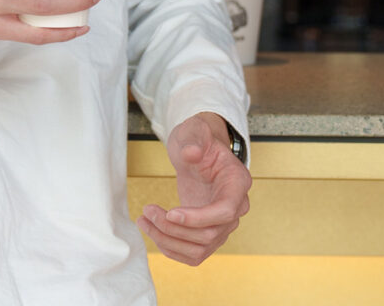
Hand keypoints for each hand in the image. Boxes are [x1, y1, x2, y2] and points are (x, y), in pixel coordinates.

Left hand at [137, 112, 251, 265]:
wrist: (198, 152)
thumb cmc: (198, 140)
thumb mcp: (195, 130)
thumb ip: (195, 139)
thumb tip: (191, 154)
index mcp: (238, 182)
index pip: (226, 211)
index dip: (198, 218)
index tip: (171, 213)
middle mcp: (236, 207)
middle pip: (210, 233)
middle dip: (174, 228)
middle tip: (148, 211)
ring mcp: (224, 224)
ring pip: (200, 248)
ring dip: (168, 240)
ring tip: (145, 220)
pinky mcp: (209, 233)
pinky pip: (194, 253)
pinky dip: (171, 248)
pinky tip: (153, 232)